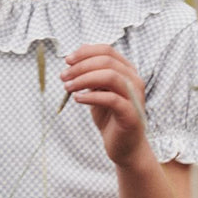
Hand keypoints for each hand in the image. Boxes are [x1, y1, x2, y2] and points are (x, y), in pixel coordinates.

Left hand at [61, 43, 148, 165]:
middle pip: (107, 61)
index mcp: (127, 71)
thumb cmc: (110, 117)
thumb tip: (77, 54)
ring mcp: (134, 96)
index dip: (85, 52)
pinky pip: (111, 99)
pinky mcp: (131, 113)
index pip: (107, 50)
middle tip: (63, 76)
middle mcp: (134, 80)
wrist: (124, 146)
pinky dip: (91, 96)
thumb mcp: (98, 91)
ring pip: (110, 76)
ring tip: (68, 87)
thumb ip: (92, 74)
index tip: (67, 60)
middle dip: (81, 66)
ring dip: (84, 79)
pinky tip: (78, 99)